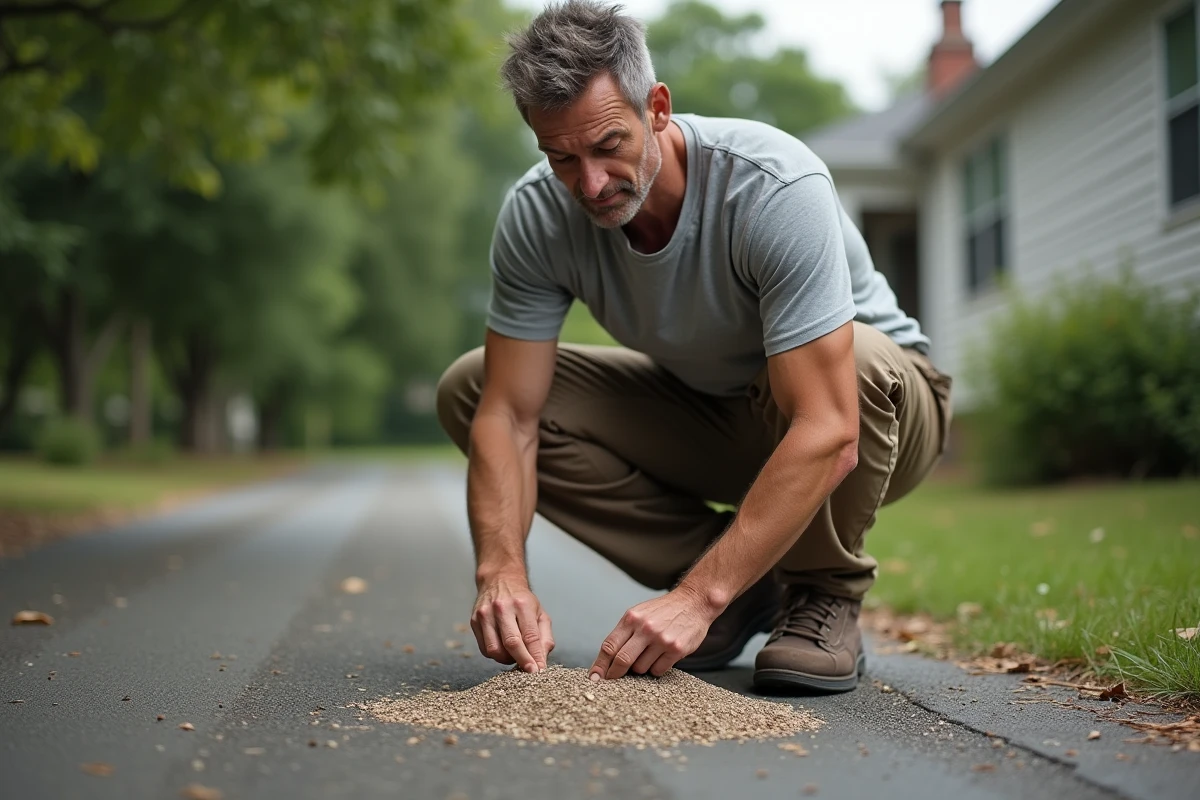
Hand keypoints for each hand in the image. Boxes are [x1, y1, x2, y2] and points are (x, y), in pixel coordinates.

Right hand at [471, 572, 554, 671]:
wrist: (499, 580)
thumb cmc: (522, 600)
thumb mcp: (540, 613)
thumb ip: (544, 638)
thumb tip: (542, 661)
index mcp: (522, 604)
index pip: (530, 636)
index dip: (534, 656)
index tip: (538, 670)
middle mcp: (502, 608)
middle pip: (511, 643)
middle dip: (522, 661)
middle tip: (529, 671)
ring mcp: (485, 614)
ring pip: (494, 650)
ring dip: (507, 660)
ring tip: (515, 656)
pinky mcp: (474, 621)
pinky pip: (485, 648)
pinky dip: (496, 655)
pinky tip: (504, 649)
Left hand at [589, 588, 716, 679]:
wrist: (693, 602)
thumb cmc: (663, 611)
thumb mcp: (639, 614)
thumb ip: (624, 633)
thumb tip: (607, 660)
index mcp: (631, 618)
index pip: (609, 646)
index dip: (600, 665)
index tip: (594, 677)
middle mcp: (645, 628)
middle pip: (622, 660)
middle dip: (614, 674)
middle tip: (612, 681)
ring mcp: (661, 639)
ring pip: (640, 668)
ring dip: (641, 668)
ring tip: (649, 655)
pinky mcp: (676, 649)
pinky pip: (658, 670)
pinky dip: (656, 668)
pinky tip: (662, 656)